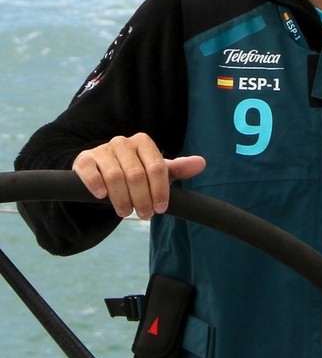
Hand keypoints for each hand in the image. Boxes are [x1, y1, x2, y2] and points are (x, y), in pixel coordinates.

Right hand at [72, 133, 204, 218]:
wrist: (101, 172)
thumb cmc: (136, 172)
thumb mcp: (158, 171)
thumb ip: (179, 169)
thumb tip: (202, 163)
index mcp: (144, 142)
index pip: (157, 168)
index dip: (160, 191)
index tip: (160, 208)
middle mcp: (123, 142)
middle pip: (137, 175)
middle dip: (142, 199)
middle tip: (144, 215)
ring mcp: (102, 150)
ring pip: (115, 177)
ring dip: (122, 199)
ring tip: (126, 212)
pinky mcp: (84, 160)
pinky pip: (91, 173)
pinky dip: (97, 187)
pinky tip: (102, 197)